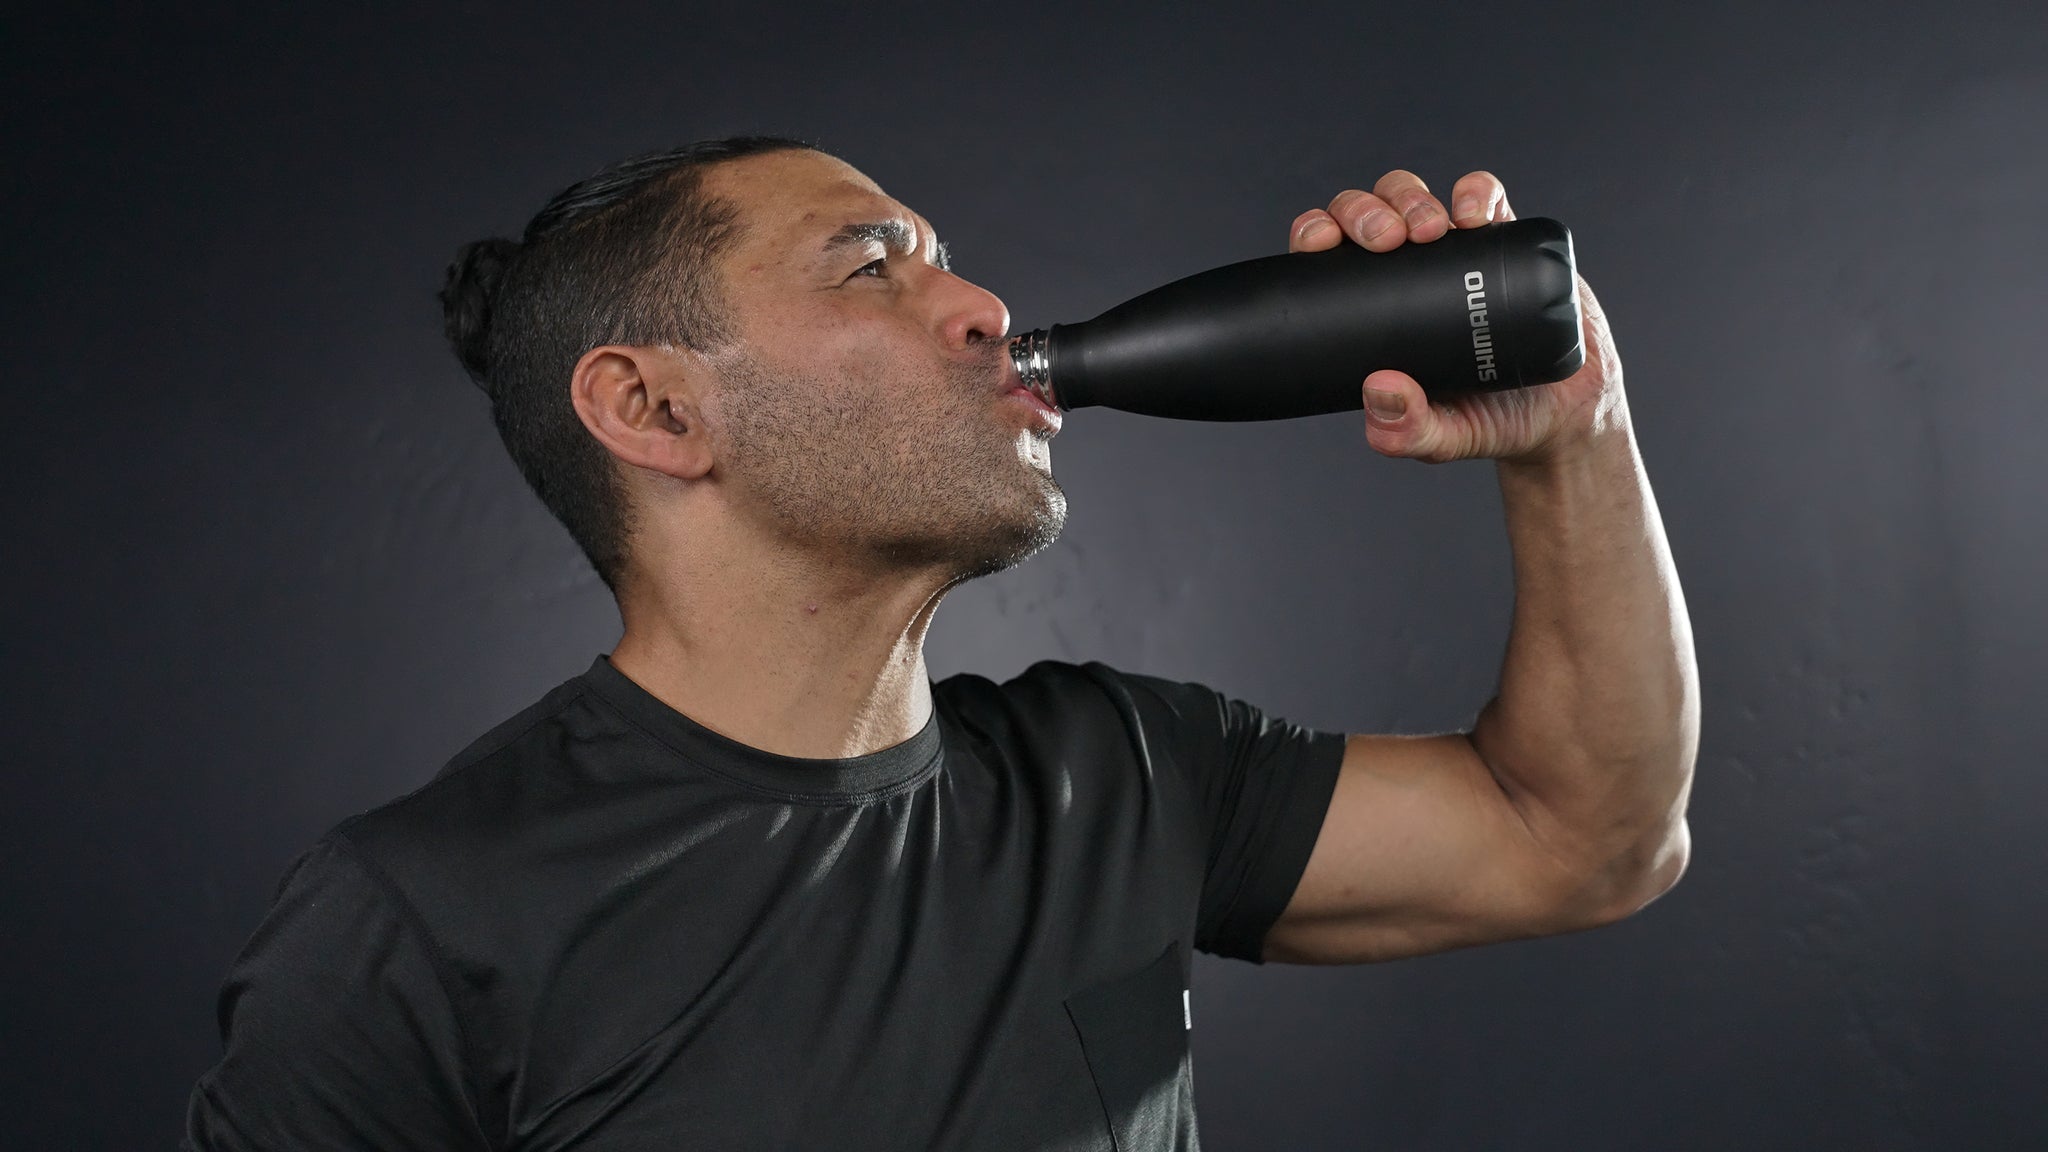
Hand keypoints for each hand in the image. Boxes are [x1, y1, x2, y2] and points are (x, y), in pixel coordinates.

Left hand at [1289, 170, 1624, 464]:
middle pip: (1367, 213)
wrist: (1568, 411)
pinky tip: (1473, 214)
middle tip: (1388, 240)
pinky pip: (1483, 194)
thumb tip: (1379, 390)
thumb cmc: (1494, 420)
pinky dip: (1475, 191)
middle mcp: (1405, 272)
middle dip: (1366, 211)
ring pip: (1414, 195)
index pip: (1327, 256)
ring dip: (1412, 198)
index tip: (1321, 244)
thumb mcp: (1444, 438)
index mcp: (1372, 309)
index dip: (1314, 232)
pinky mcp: (1503, 238)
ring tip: (1432, 228)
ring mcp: (1454, 250)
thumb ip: (1408, 432)